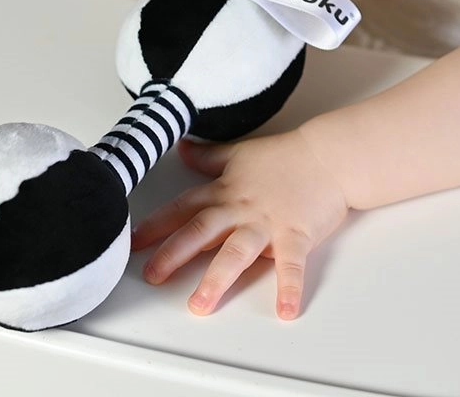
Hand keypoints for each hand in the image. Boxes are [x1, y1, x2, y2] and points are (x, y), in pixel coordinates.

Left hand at [132, 130, 347, 318]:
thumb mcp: (240, 153)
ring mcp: (268, 223)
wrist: (327, 155)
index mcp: (226, 192)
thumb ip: (209, 157)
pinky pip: (291, 265)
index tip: (131, 242)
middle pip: (202, 230)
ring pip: (237, 251)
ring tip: (200, 304)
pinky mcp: (296, 235)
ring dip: (218, 278)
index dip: (155, 225)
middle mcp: (241, 209)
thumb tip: (182, 149)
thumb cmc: (286, 156)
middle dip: (174, 253)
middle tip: (153, 275)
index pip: (184, 208)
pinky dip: (289, 287)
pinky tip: (285, 310)